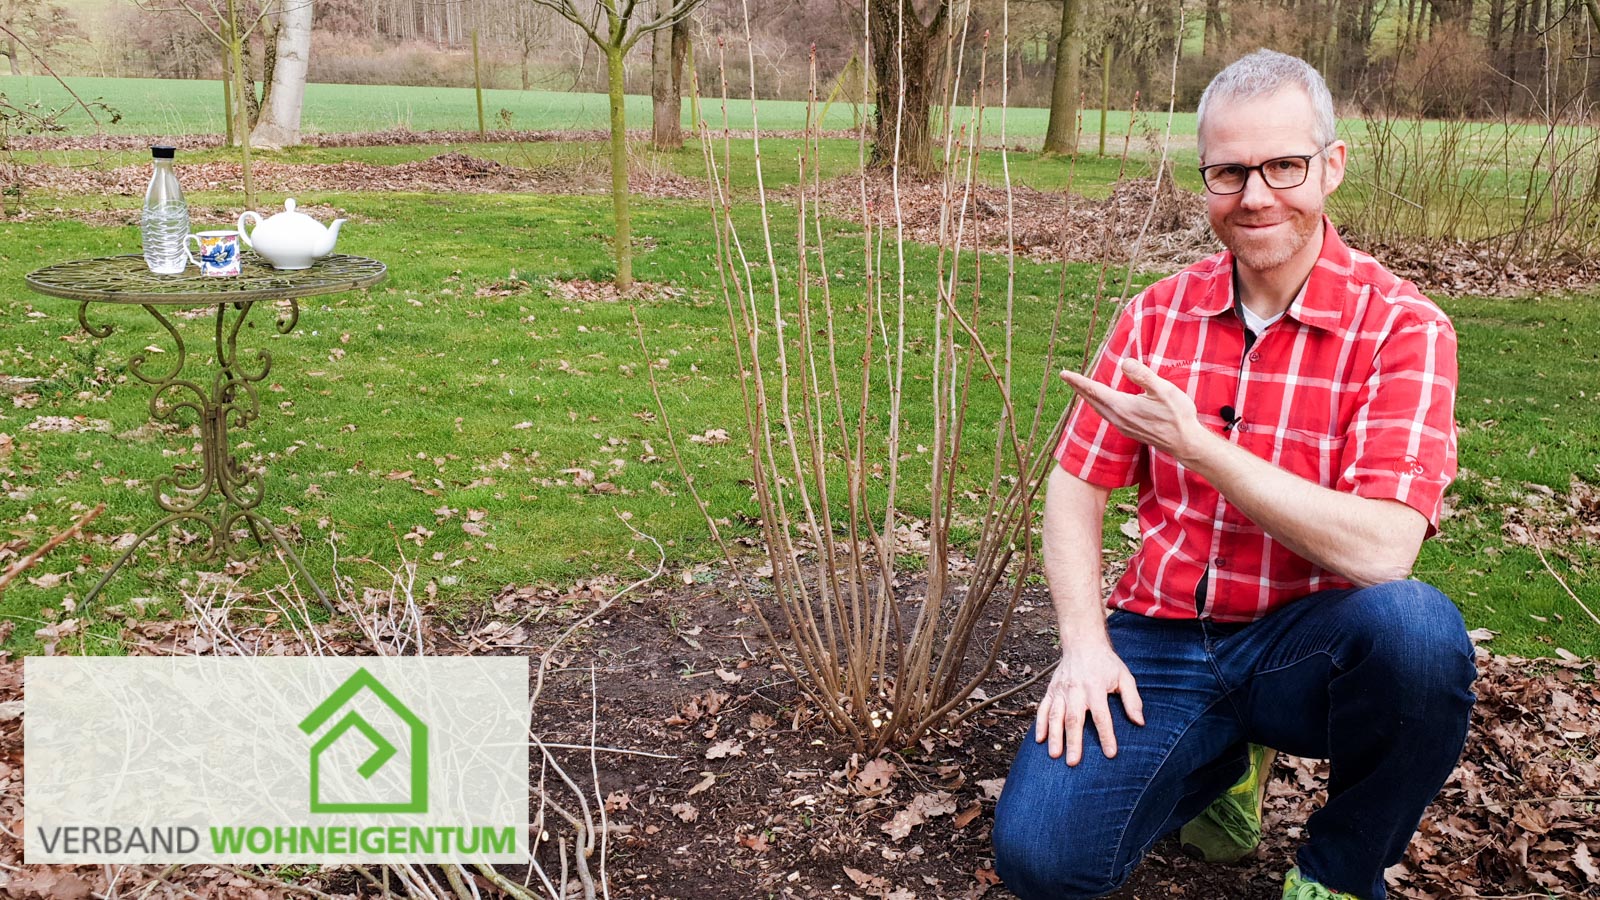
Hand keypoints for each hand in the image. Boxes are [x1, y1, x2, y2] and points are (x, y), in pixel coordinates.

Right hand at [1035, 639, 1144, 764]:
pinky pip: (1043, 708)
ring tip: (1054, 755)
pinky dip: (1040, 724)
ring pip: (1055, 716)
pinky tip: (1039, 740)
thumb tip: (1139, 722)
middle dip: (1073, 742)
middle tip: (1073, 762)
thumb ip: (1133, 700)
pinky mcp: (1051, 690)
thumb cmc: (1106, 663)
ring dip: (1054, 736)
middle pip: (1074, 719)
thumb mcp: (1125, 677)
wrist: (1082, 642)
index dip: (1106, 735)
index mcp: (1095, 688)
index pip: (1102, 716)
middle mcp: (1076, 690)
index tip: (1110, 753)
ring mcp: (1061, 690)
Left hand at [1061, 358, 1205, 461]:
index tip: (1064, 374)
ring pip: (1099, 409)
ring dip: (1089, 398)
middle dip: (1079, 388)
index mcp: (1122, 406)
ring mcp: (1123, 427)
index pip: (1094, 390)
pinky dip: (1100, 406)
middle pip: (1092, 400)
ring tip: (1081, 389)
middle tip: (1067, 377)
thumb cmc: (1177, 416)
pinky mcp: (1130, 431)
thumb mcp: (1163, 390)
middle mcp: (1118, 418)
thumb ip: (1143, 375)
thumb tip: (1124, 363)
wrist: (1185, 444)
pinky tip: (1103, 405)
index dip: (1078, 381)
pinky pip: (1108, 416)